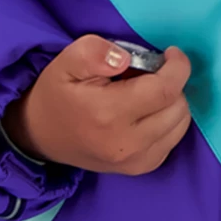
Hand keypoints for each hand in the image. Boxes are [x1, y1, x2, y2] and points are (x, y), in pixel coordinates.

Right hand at [3, 36, 192, 175]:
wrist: (39, 136)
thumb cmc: (56, 95)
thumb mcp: (65, 62)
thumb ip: (93, 52)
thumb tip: (126, 58)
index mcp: (109, 114)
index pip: (165, 89)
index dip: (177, 67)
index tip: (170, 53)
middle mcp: (128, 143)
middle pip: (178, 106)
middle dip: (171, 82)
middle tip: (148, 72)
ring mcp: (136, 161)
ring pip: (180, 123)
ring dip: (172, 102)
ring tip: (146, 92)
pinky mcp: (140, 168)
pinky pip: (172, 139)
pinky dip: (168, 121)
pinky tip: (146, 112)